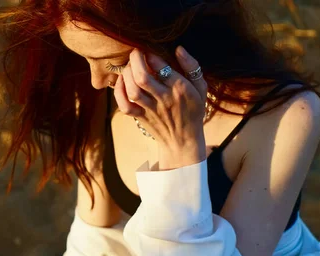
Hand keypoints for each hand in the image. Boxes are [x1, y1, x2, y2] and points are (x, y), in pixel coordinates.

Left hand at [113, 46, 207, 169]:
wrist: (183, 141)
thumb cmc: (193, 111)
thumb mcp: (201, 88)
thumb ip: (192, 67)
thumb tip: (178, 49)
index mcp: (180, 89)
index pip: (161, 67)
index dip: (151, 54)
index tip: (149, 50)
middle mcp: (164, 98)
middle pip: (142, 77)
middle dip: (135, 60)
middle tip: (135, 52)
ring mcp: (150, 109)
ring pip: (133, 90)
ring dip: (126, 74)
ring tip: (129, 66)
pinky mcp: (140, 117)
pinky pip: (125, 105)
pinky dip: (119, 92)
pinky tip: (121, 81)